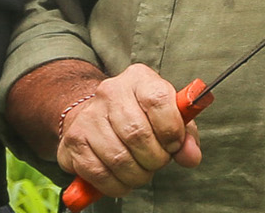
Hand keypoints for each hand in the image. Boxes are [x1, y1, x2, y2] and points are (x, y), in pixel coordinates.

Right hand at [56, 64, 202, 198]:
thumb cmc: (139, 118)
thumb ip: (185, 136)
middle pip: (137, 134)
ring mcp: (89, 116)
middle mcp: (110, 91)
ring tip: (141, 171)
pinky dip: (117, 185)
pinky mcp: (74, 141)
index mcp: (138, 79)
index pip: (157, 99)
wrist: (95, 118)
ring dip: (137, 175)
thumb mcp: (168, 118)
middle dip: (155, 159)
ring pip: (119, 158)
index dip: (171, 130)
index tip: (174, 145)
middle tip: (157, 162)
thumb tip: (190, 156)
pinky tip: (122, 178)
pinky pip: (100, 174)